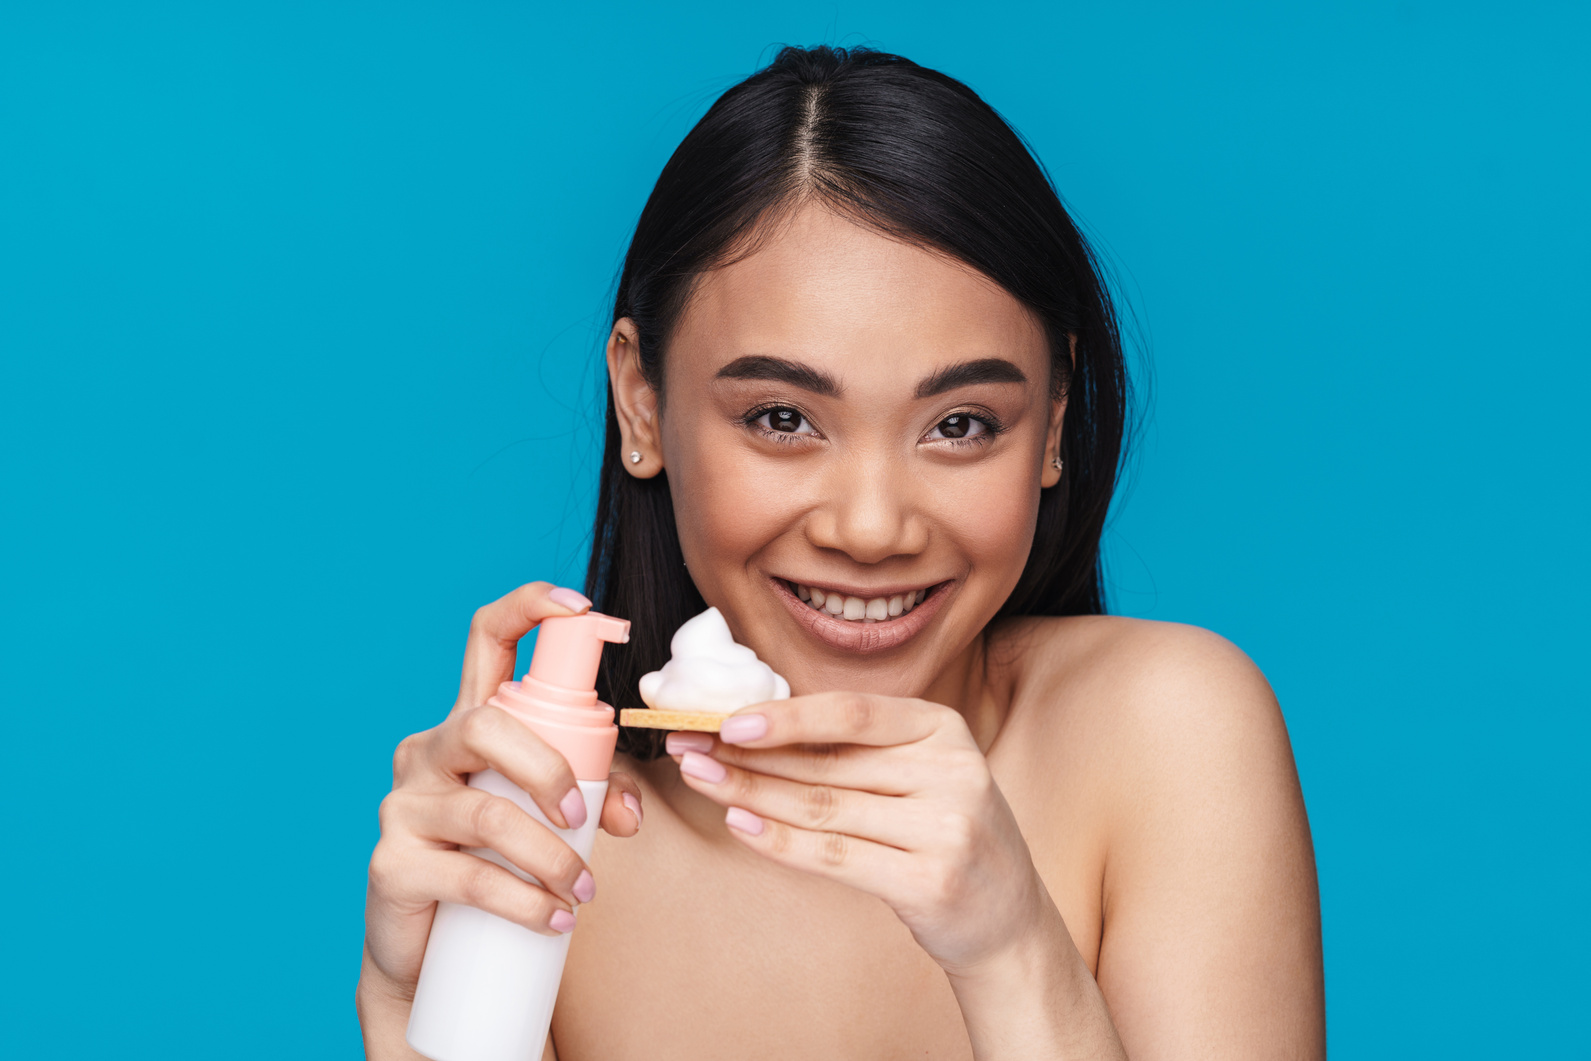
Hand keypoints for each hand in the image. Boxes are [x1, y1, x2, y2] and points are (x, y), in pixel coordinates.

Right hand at [358, 582, 643, 1013]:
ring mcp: (403, 805)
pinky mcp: (391, 863)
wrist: (432, 953)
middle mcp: (429, 751)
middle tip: (583, 817)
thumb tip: (629, 813)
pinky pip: (468, 876)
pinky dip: (524, 901)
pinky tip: (555, 917)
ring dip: (550, 856)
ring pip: (486, 813)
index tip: (583, 608)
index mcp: (470, 724)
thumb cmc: (497, 865)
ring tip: (583, 891)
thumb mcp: (554, 817)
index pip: (488, 638)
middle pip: (487, 725)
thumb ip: (599, 795)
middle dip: (548, 768)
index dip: (530, 608)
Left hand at [667, 693, 1048, 973]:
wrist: (1006, 919)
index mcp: (946, 729)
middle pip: (828, 762)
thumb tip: (756, 722)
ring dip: (750, 793)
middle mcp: (952, 773)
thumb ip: (859, 747)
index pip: (852, 713)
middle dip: (748, 754)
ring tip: (701, 779)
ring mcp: (946, 830)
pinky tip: (738, 825)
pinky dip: (779, 841)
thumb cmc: (944, 832)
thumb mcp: (922, 772)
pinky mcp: (929, 883)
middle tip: (688, 746)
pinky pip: (835, 857)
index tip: (725, 720)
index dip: (785, 715)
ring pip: (823, 808)